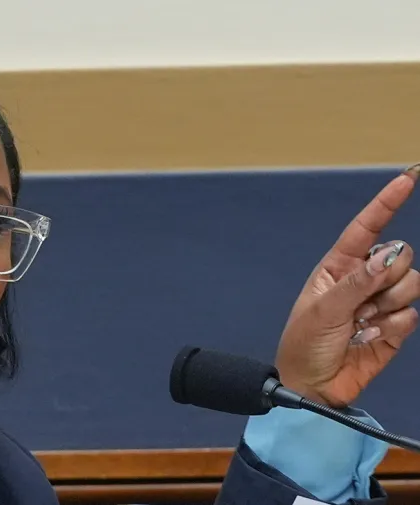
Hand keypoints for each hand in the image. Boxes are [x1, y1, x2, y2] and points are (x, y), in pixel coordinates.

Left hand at [275, 165, 419, 407]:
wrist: (313, 386)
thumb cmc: (304, 343)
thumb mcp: (323, 309)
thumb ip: (358, 282)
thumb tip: (389, 255)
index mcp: (339, 267)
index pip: (366, 228)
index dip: (386, 203)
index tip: (408, 177)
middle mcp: (365, 279)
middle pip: (401, 255)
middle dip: (387, 276)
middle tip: (360, 303)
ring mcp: (383, 303)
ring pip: (412, 284)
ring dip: (387, 305)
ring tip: (360, 324)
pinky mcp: (397, 327)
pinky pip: (411, 316)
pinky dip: (392, 328)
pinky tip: (369, 339)